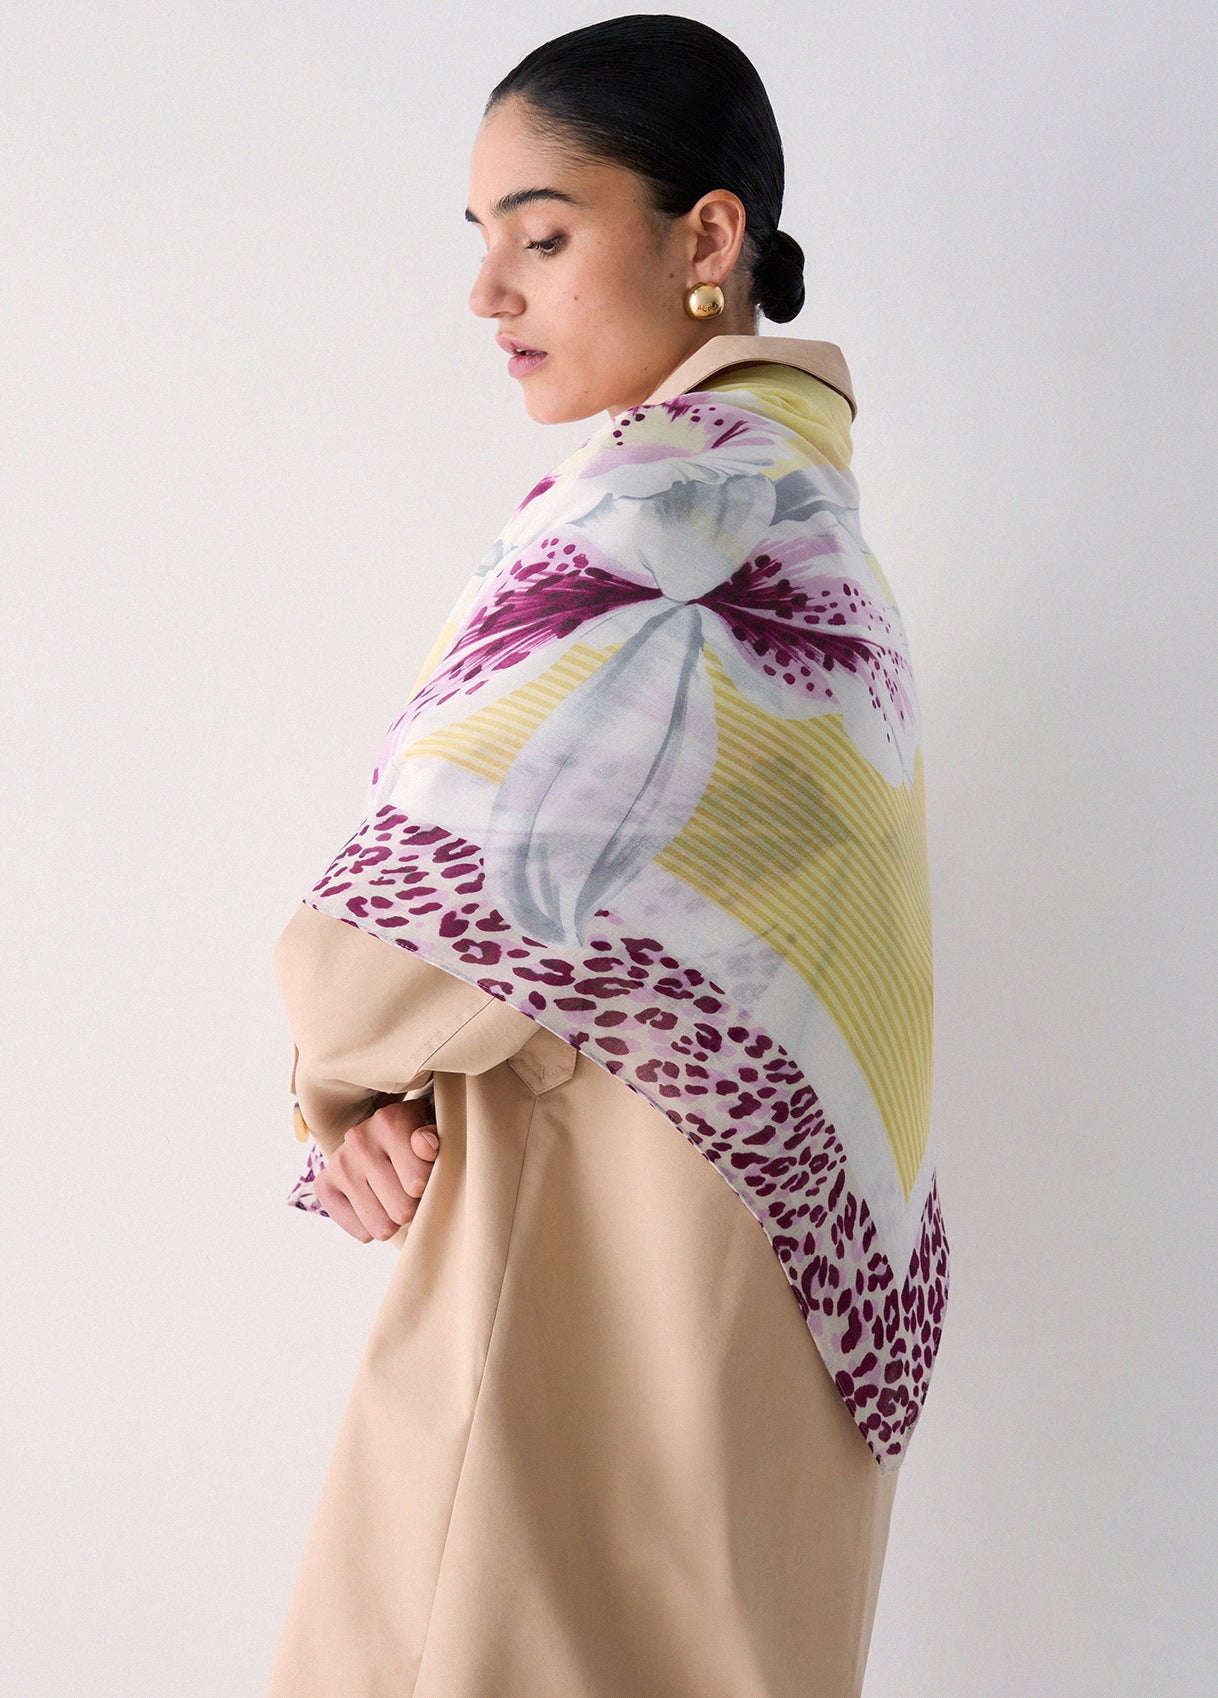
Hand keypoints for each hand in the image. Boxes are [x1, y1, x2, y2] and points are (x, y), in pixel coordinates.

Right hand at [314, 1099, 440, 1242]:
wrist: (379, 1139)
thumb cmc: (416, 1142)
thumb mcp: (435, 1134)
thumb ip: (437, 1139)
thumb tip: (425, 1145)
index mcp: (390, 1121)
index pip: (418, 1182)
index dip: (429, 1186)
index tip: (428, 1175)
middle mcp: (359, 1140)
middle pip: (402, 1209)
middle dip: (412, 1206)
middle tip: (411, 1191)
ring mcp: (339, 1164)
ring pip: (381, 1227)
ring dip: (393, 1219)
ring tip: (393, 1197)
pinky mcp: (323, 1186)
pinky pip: (361, 1233)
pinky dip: (372, 1227)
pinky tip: (375, 1204)